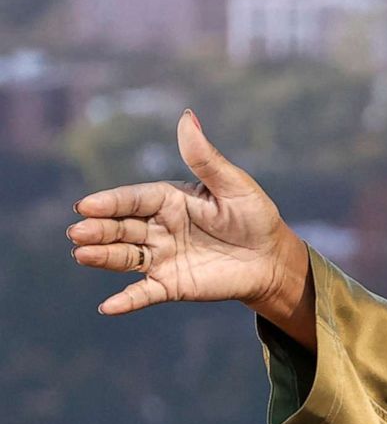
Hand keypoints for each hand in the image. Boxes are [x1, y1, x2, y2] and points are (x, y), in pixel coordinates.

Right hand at [69, 110, 311, 336]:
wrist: (271, 258)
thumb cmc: (254, 216)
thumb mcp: (234, 185)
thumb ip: (205, 158)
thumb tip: (186, 117)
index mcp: (170, 200)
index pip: (135, 199)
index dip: (111, 202)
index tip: (85, 205)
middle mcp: (159, 228)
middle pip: (122, 227)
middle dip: (98, 229)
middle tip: (77, 232)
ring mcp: (162, 257)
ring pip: (126, 257)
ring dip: (103, 258)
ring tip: (82, 254)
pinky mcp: (170, 285)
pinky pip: (145, 292)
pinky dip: (127, 300)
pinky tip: (108, 306)